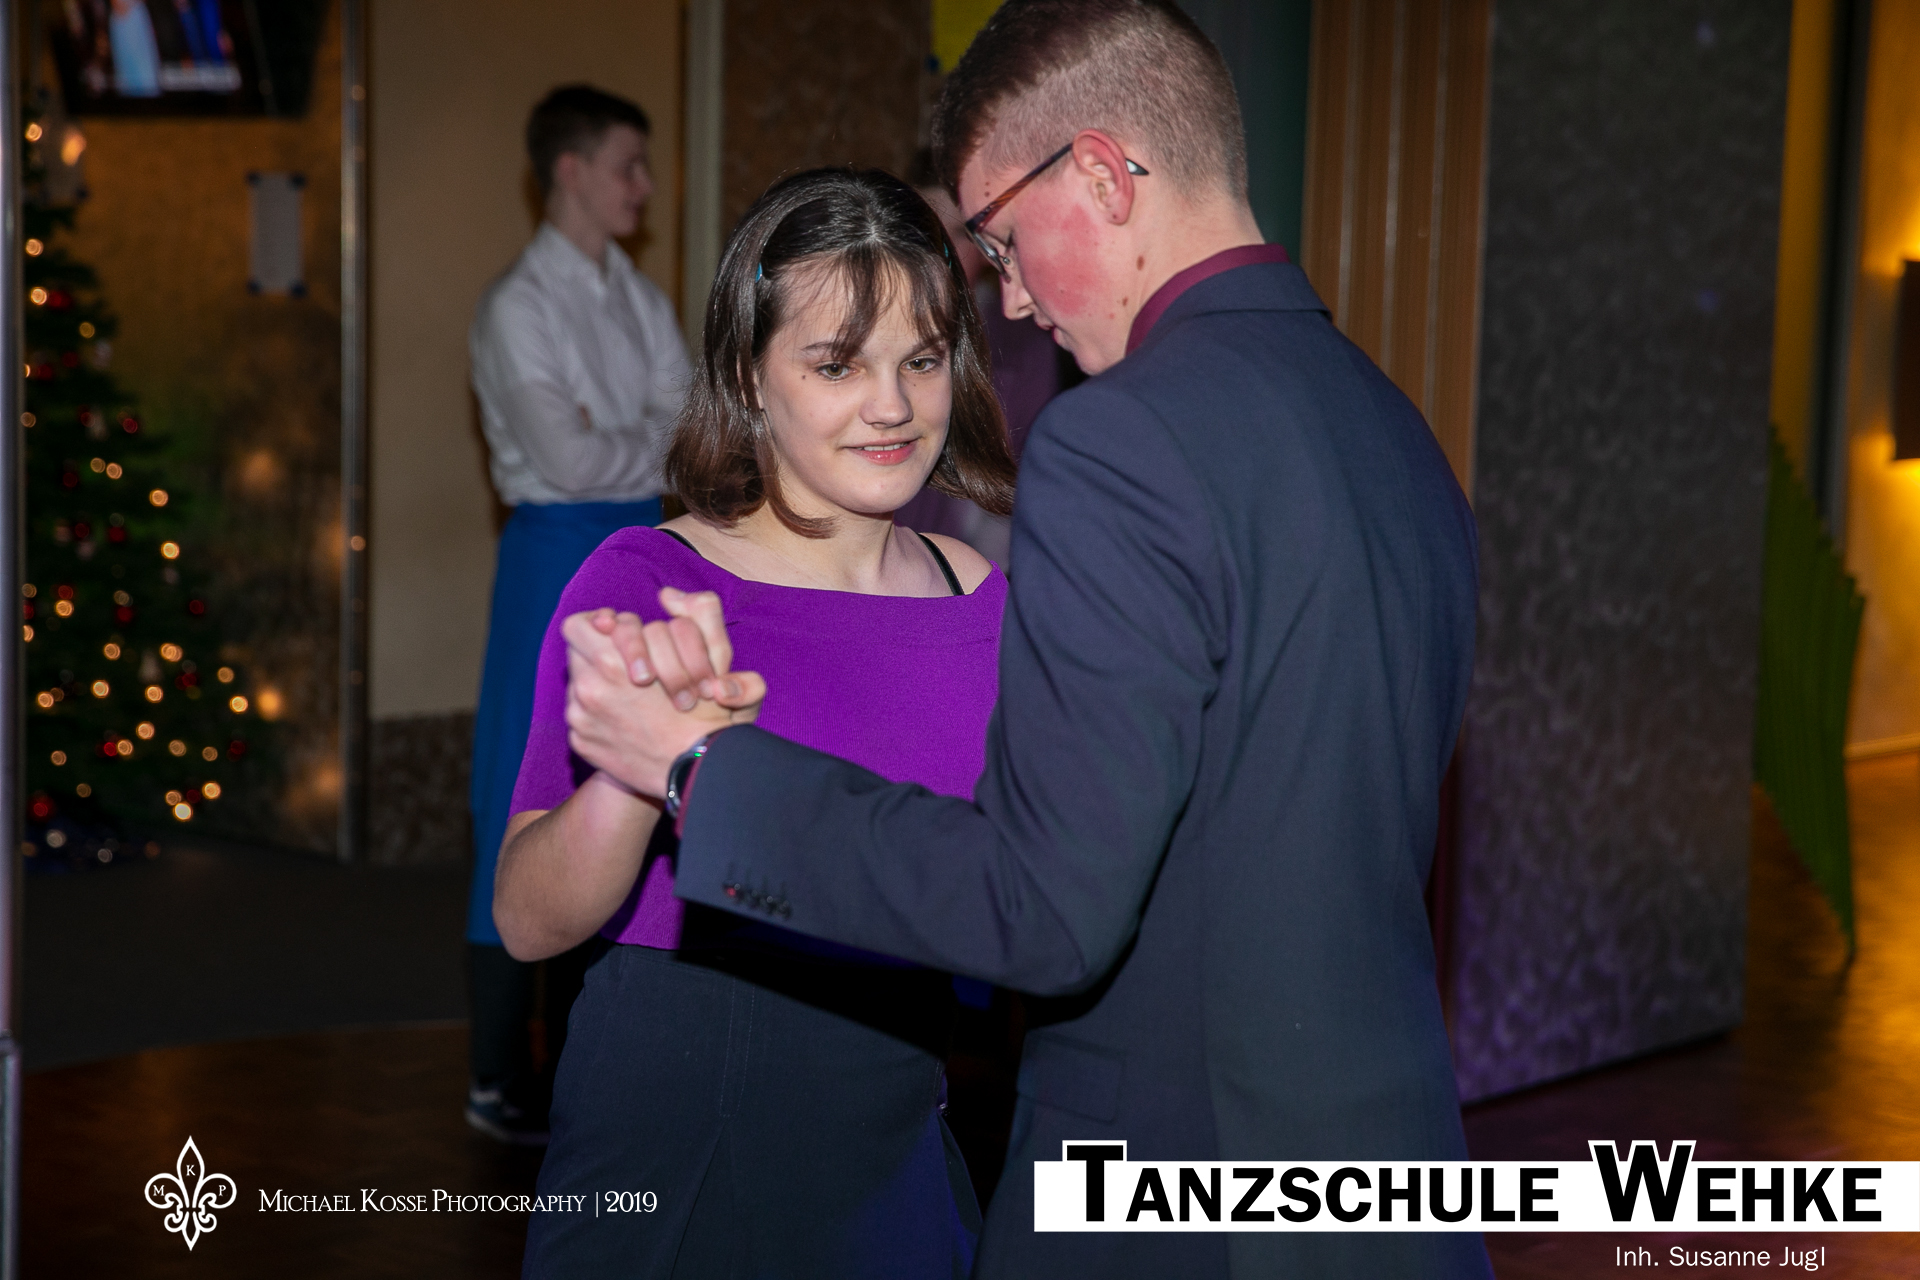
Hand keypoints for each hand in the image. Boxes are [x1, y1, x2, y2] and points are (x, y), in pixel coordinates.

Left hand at [561, 610, 763, 797]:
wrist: (698, 776)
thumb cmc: (710, 716)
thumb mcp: (718, 658)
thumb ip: (701, 614)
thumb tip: (667, 595)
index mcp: (615, 664)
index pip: (581, 624)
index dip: (602, 623)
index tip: (618, 630)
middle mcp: (590, 689)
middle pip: (573, 647)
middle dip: (598, 644)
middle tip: (624, 654)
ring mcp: (581, 717)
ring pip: (577, 677)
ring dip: (600, 675)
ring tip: (630, 688)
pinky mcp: (580, 740)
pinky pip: (579, 711)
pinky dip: (599, 709)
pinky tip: (627, 717)